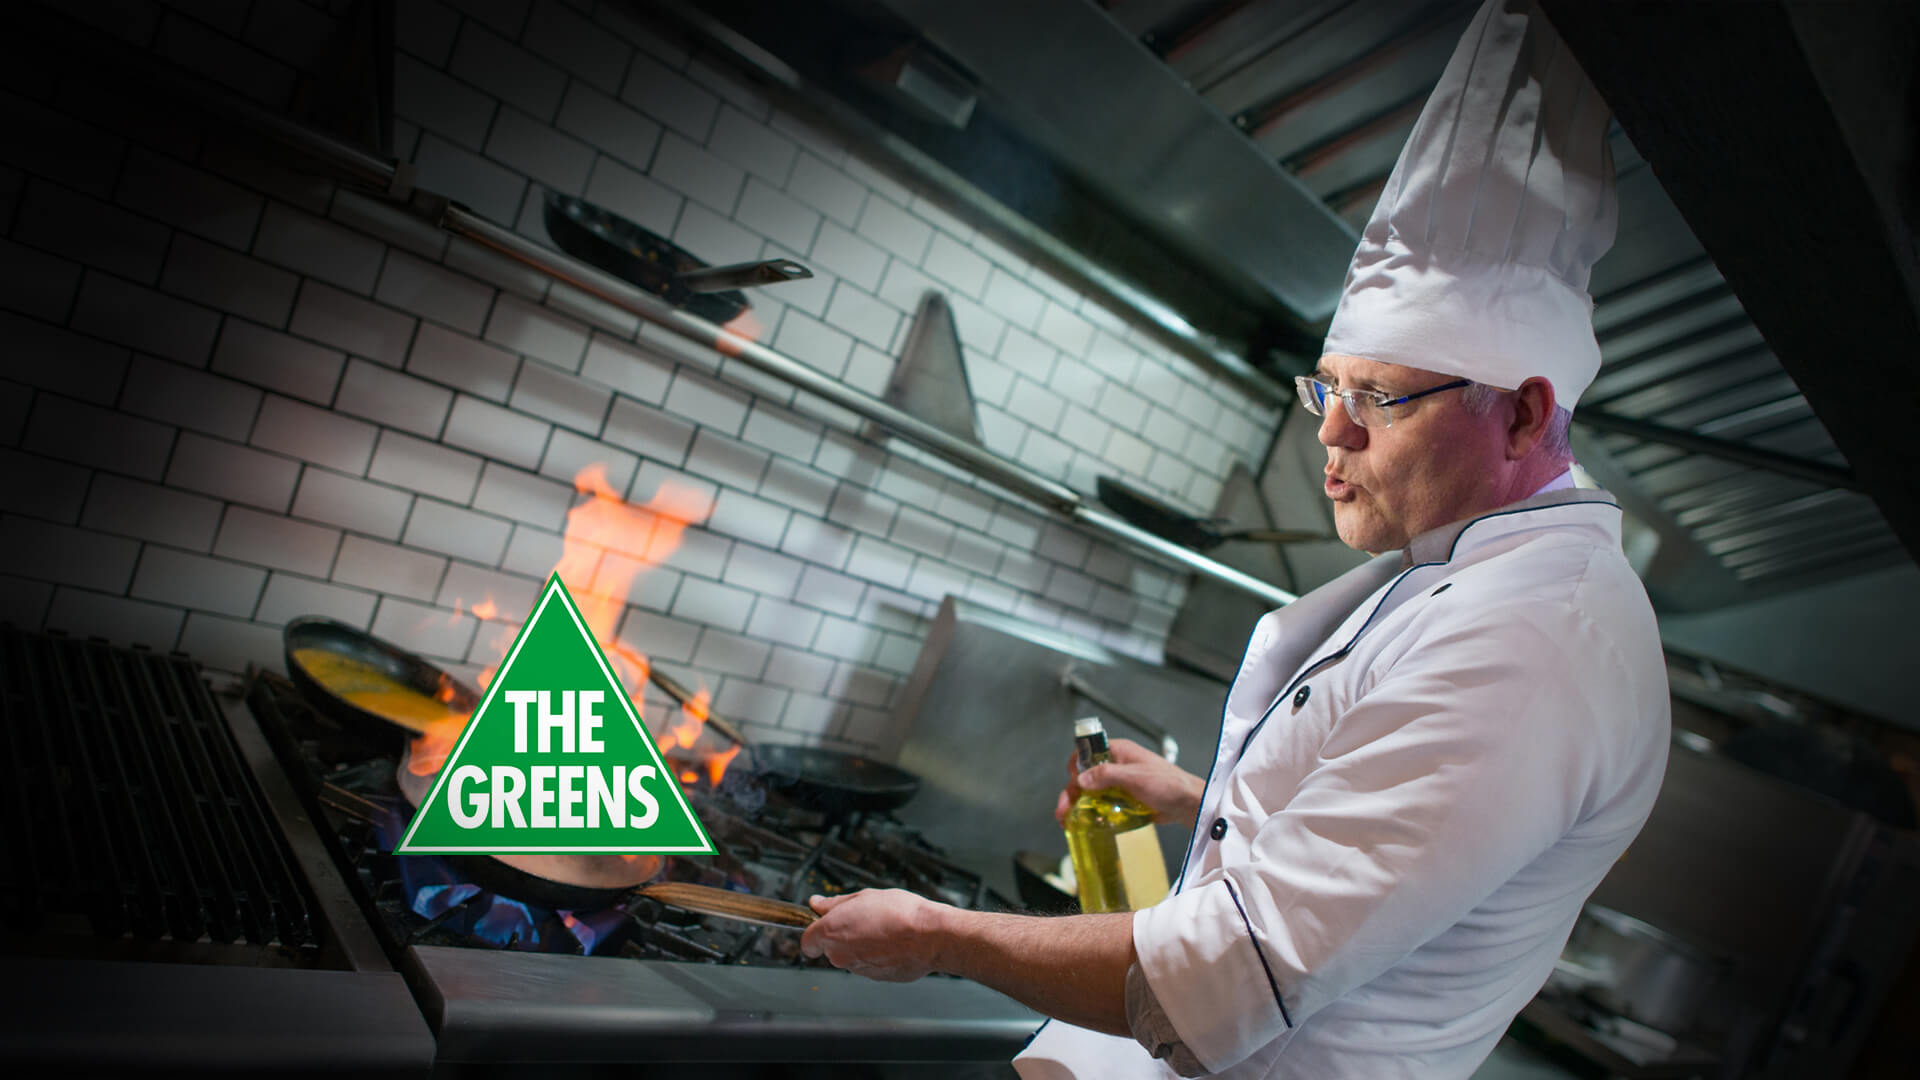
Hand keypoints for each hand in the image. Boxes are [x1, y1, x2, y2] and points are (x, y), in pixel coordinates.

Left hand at [801, 889, 946, 981]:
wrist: (929, 936)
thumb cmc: (900, 914)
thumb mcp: (864, 896)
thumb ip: (834, 903)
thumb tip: (817, 904)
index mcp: (831, 932)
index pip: (807, 942)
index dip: (815, 932)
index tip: (825, 924)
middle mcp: (840, 955)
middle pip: (830, 949)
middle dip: (841, 936)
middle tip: (862, 919)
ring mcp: (858, 969)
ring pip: (850, 957)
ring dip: (860, 945)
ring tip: (882, 929)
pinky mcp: (875, 978)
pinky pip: (869, 965)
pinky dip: (876, 956)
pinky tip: (892, 942)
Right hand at [1054, 737, 1203, 829]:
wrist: (1188, 805)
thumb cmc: (1169, 785)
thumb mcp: (1135, 777)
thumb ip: (1107, 775)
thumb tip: (1081, 778)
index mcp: (1118, 751)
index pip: (1087, 752)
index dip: (1076, 767)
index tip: (1074, 783)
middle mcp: (1116, 765)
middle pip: (1085, 776)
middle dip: (1071, 793)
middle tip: (1063, 810)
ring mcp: (1119, 783)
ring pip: (1091, 792)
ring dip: (1078, 805)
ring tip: (1068, 822)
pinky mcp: (1124, 799)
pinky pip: (1102, 804)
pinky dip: (1091, 812)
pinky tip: (1084, 823)